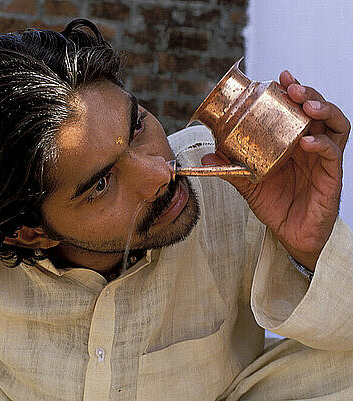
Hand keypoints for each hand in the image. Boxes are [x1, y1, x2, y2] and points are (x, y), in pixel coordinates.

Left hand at [202, 70, 349, 269]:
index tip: (279, 78)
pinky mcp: (331, 177)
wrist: (291, 236)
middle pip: (319, 110)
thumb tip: (205, 156)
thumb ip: (231, 169)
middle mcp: (312, 146)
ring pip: (335, 125)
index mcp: (294, 142)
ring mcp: (324, 160)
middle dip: (308, 93)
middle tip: (292, 86)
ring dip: (323, 110)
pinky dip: (321, 144)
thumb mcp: (248, 185)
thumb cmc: (275, 206)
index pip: (298, 110)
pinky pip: (332, 154)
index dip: (292, 91)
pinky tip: (306, 141)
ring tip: (306, 104)